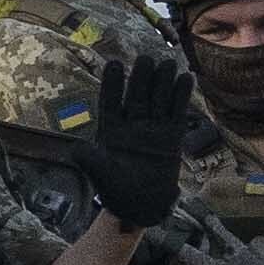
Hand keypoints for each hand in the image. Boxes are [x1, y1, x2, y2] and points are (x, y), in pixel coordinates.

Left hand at [87, 37, 194, 229]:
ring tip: (166, 63)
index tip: (114, 63)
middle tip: (145, 58)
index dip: (112, 84)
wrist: (141, 205)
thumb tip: (78, 149)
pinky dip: (181, 96)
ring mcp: (153, 129)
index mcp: (110, 129)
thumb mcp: (101, 175)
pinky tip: (185, 78)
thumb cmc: (116, 190)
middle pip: (137, 95)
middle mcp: (132, 125)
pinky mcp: (171, 136)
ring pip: (158, 100)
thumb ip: (91, 160)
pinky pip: (176, 112)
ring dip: (162, 82)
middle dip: (141, 77)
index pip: (110, 101)